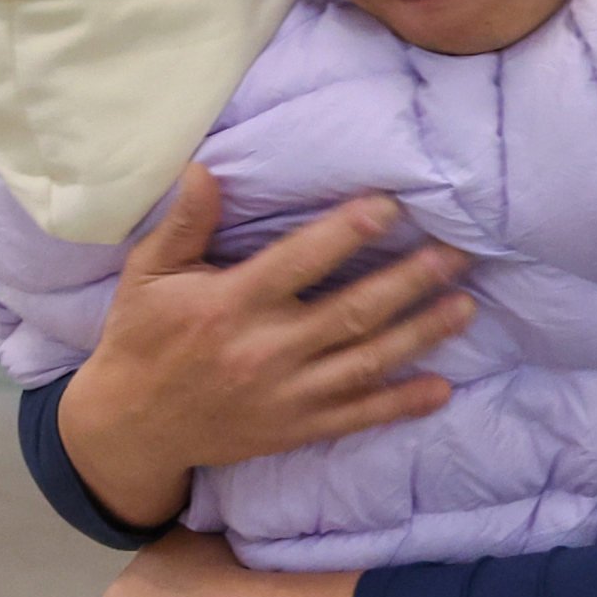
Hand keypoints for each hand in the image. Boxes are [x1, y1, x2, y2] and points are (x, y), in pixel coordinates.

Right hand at [57, 168, 472, 529]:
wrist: (131, 427)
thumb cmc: (141, 337)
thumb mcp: (148, 274)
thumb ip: (183, 223)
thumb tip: (204, 168)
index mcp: (231, 304)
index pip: (299, 262)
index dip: (347, 233)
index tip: (392, 206)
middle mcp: (266, 351)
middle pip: (352, 311)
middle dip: (409, 281)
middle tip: (457, 253)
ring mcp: (286, 395)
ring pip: (366, 361)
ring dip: (420, 335)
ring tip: (465, 305)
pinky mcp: (295, 428)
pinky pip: (356, 416)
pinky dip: (400, 404)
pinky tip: (442, 388)